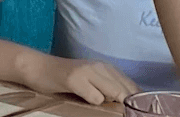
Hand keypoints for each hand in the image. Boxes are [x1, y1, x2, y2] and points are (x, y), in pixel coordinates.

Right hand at [22, 53, 140, 104]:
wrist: (39, 68)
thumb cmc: (65, 79)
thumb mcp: (90, 81)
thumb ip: (107, 88)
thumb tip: (128, 102)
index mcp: (106, 68)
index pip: (130, 85)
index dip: (137, 100)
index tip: (140, 111)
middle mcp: (99, 66)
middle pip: (125, 89)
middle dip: (129, 104)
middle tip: (130, 114)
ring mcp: (87, 71)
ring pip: (113, 91)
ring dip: (114, 103)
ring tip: (109, 108)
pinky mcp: (75, 79)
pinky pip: (94, 97)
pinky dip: (94, 102)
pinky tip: (86, 100)